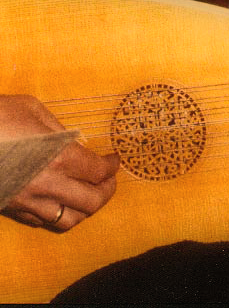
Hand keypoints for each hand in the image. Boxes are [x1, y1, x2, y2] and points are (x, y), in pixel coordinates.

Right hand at [0, 95, 118, 230]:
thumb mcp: (32, 109)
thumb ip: (58, 128)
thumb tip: (73, 140)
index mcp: (58, 158)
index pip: (98, 172)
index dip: (112, 167)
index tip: (114, 160)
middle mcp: (45, 185)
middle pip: (91, 202)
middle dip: (107, 191)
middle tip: (109, 180)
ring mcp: (25, 201)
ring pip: (68, 221)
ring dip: (85, 209)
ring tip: (89, 194)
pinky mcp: (8, 209)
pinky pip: (41, 222)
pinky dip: (58, 214)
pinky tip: (60, 200)